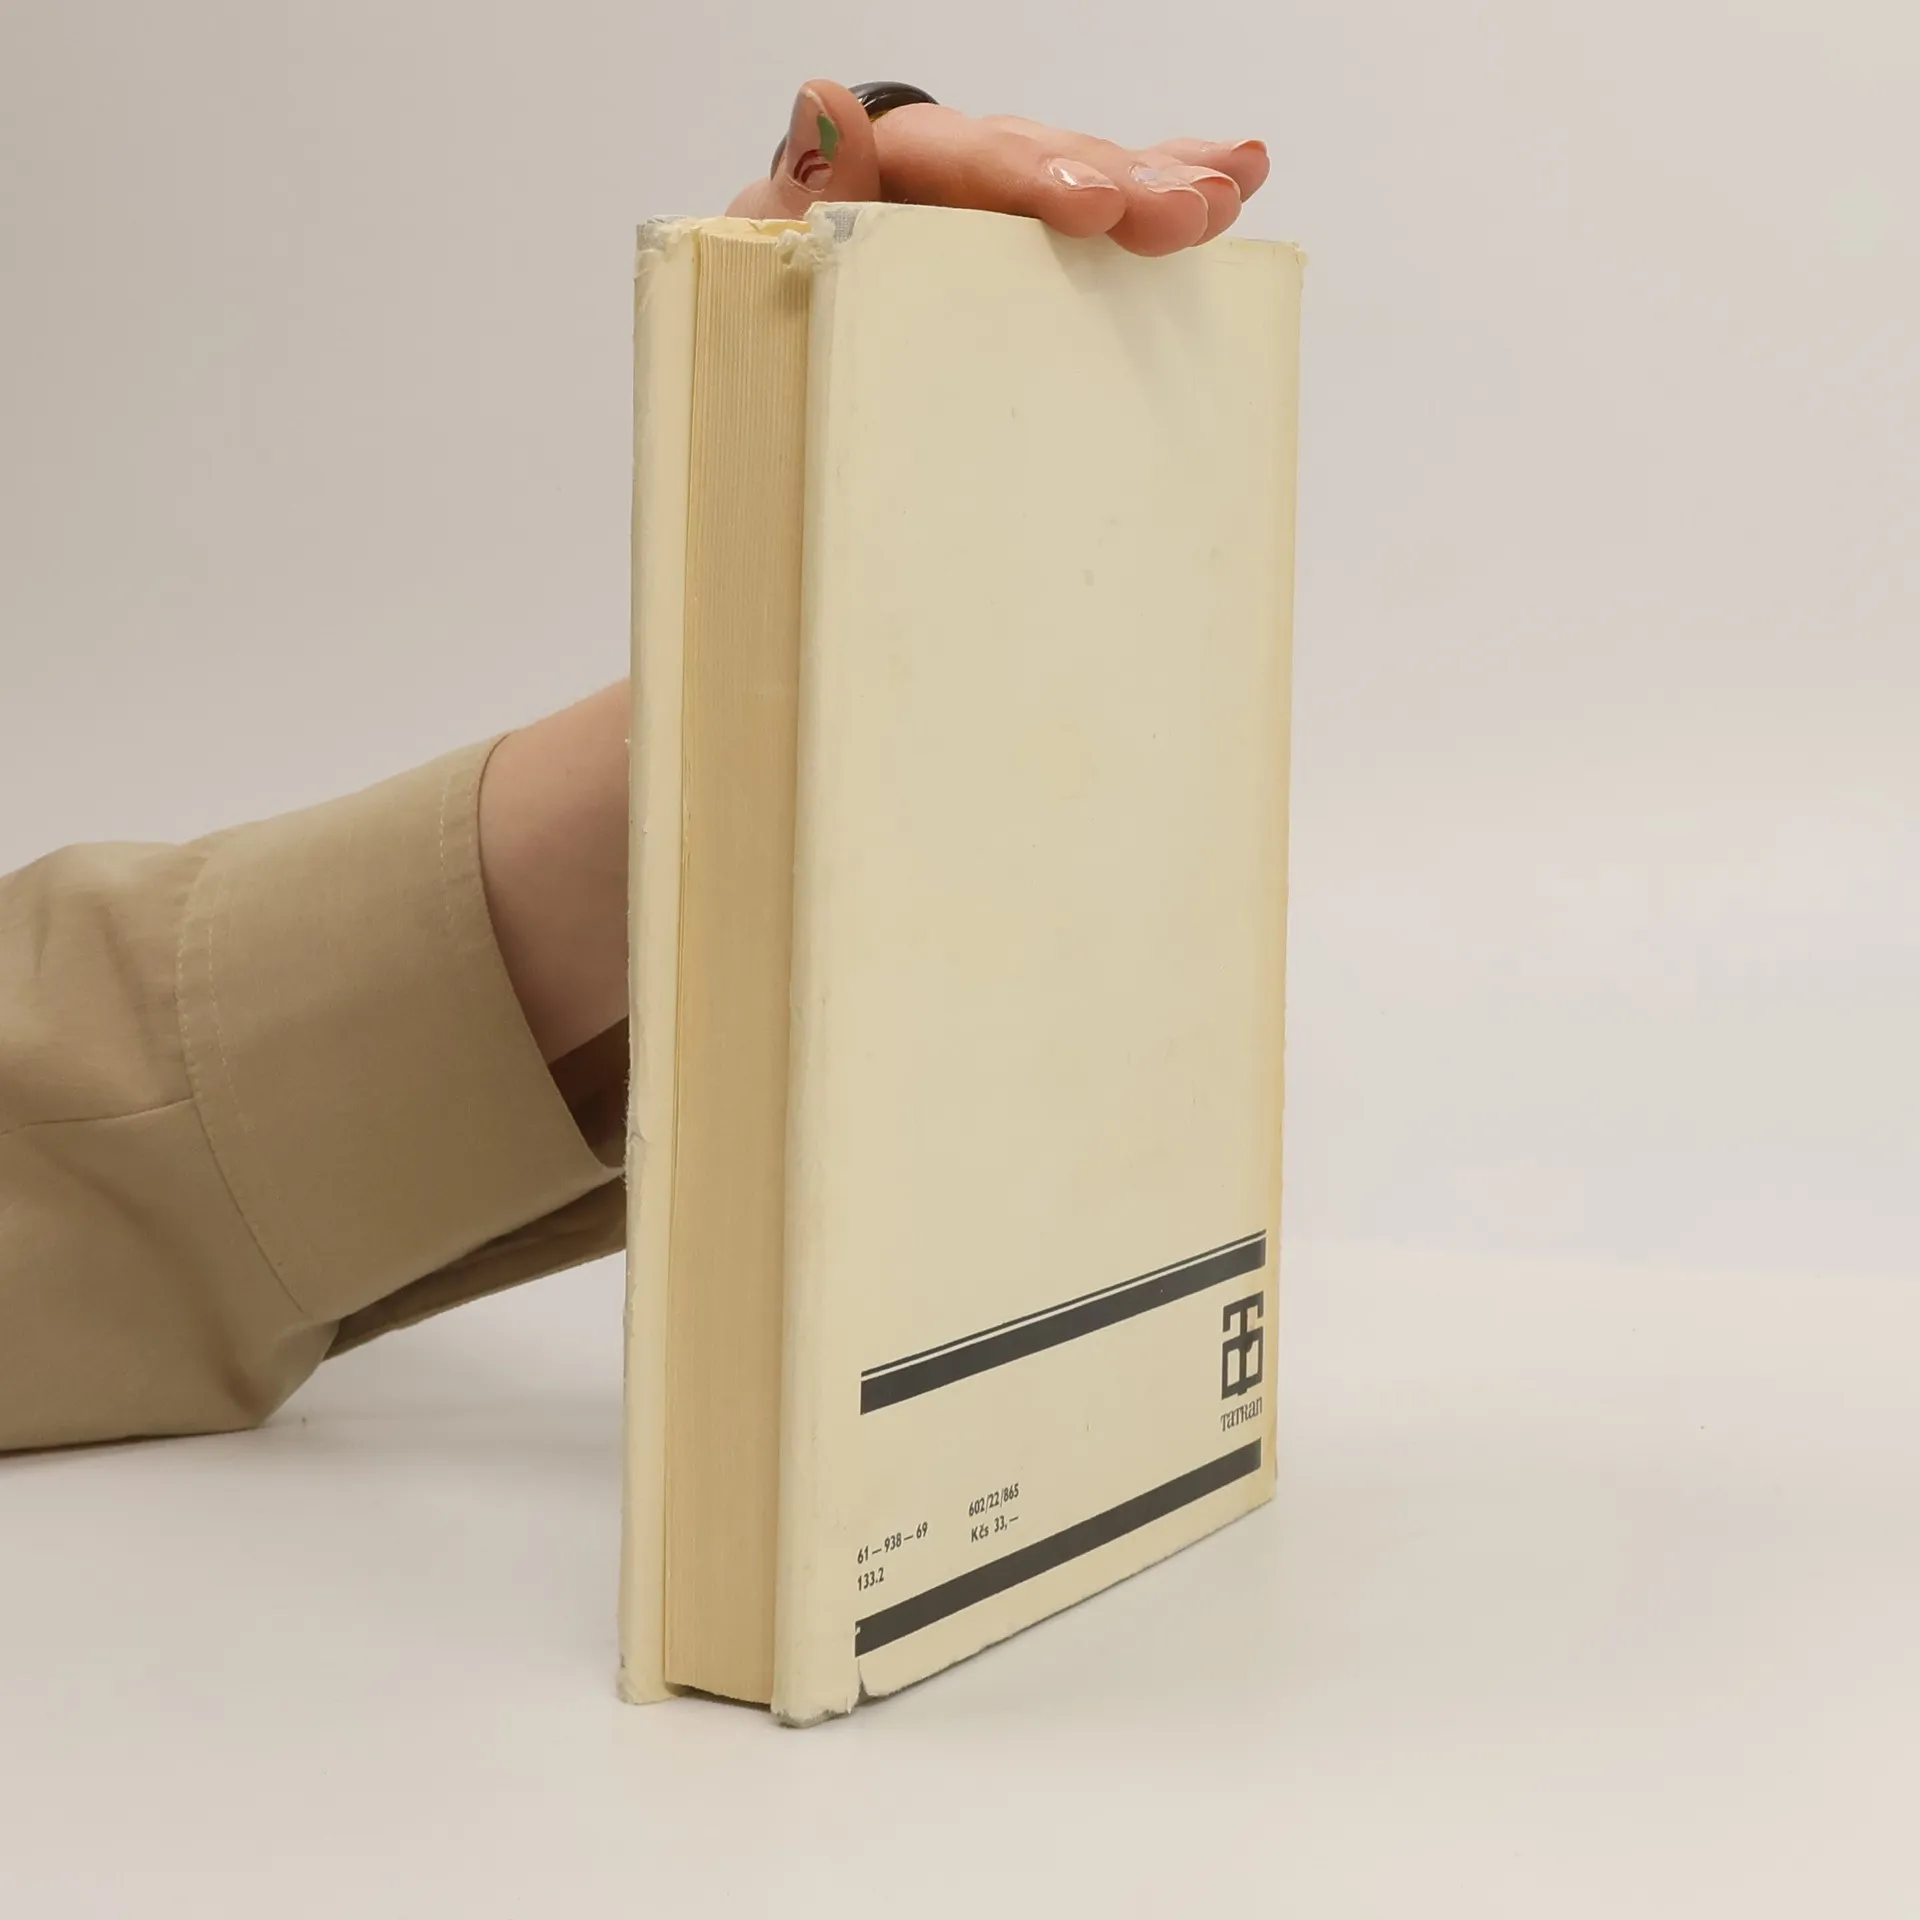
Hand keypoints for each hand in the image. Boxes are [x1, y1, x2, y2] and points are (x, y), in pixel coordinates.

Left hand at [727, 80, 1268, 258]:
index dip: (1022, 176)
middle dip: (1112, 179)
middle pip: (1033, 157)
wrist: (785, 347)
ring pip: (1082, 175)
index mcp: (873, 176)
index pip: (947, 154)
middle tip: (1175, 213)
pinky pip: (1105, 201)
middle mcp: (943, 175)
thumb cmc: (775, 311)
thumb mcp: (766, 263)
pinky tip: (1237, 172)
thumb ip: (798, 196)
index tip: (1086, 207)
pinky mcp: (1032, 240)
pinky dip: (1167, 183)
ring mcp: (994, 208)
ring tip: (1218, 199)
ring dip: (1157, 184)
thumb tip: (822, 103)